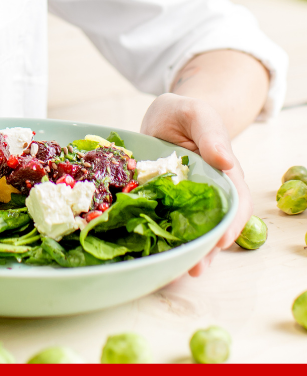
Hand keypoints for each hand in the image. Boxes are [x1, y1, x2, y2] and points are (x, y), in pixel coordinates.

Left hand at [140, 93, 251, 275]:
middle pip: (214, 224)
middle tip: (194, 269)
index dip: (230, 224)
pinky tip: (149, 253)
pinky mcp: (161, 201)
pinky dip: (159, 238)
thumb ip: (210, 135)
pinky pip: (162, 221)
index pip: (235, 203)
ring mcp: (184, 199)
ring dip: (185, 250)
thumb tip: (225, 161)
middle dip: (207, 249)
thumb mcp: (197, 115)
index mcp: (223, 173)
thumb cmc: (185, 113)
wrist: (165, 115)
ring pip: (189, 229)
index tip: (220, 241)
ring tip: (174, 272)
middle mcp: (207, 191)